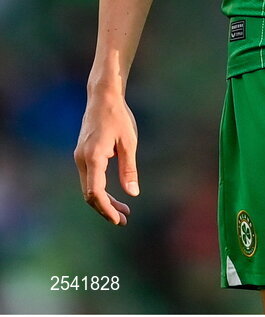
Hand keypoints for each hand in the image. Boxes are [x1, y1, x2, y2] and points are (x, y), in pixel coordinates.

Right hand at [74, 90, 139, 223]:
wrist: (103, 97)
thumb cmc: (118, 117)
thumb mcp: (129, 142)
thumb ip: (129, 169)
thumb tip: (133, 194)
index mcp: (93, 157)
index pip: (95, 192)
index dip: (106, 208)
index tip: (118, 219)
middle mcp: (82, 159)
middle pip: (90, 194)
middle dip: (106, 209)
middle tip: (124, 219)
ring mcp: (80, 157)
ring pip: (89, 187)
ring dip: (104, 201)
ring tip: (123, 210)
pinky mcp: (83, 154)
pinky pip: (90, 178)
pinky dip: (100, 189)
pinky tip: (115, 194)